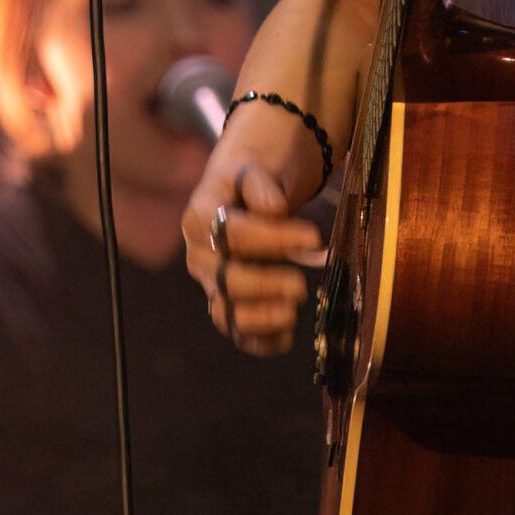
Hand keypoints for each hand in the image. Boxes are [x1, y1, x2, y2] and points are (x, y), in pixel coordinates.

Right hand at [183, 143, 326, 356]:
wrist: (236, 199)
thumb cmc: (247, 185)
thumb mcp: (251, 171)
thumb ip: (260, 185)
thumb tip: (274, 210)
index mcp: (200, 220)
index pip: (233, 235)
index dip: (273, 238)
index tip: (314, 237)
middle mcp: (199, 257)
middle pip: (226, 280)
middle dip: (265, 285)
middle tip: (301, 287)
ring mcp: (211, 286)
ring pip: (226, 314)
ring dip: (259, 319)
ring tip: (291, 314)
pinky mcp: (227, 306)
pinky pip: (238, 334)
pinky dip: (261, 342)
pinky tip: (287, 337)